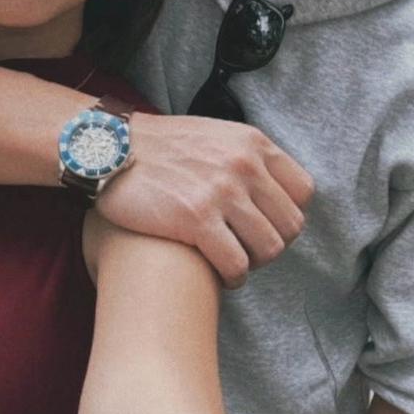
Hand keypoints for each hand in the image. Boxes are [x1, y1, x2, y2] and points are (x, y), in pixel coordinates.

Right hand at [98, 112, 313, 288]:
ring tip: (234, 262)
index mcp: (253, 143)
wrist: (109, 148)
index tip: (267, 225)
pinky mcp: (196, 219)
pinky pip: (236, 264)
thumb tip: (271, 190)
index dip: (287, 215)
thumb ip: (246, 157)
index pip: (303, 191)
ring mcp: (222, 192)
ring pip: (269, 248)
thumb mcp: (215, 136)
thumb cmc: (159, 148)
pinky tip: (220, 275)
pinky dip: (233, 277)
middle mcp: (244, 165)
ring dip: (253, 263)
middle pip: (291, 225)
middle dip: (272, 244)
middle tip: (248, 249)